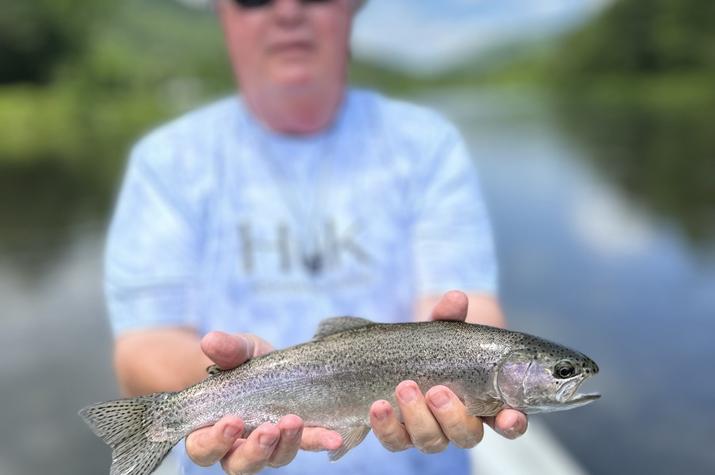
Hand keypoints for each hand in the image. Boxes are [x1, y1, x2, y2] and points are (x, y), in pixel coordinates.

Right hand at [185, 332, 341, 473]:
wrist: (272, 362)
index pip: (202, 447)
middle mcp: (238, 446)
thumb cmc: (244, 362)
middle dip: (253, 450)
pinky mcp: (297, 438)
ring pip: (273, 459)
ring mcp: (270, 446)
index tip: (232, 422)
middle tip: (267, 430)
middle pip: (238, 463)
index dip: (214, 441)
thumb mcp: (238, 352)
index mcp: (211, 428)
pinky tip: (333, 436)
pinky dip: (320, 440)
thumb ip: (227, 349)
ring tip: (294, 421)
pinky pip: (308, 445)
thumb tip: (211, 340)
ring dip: (285, 445)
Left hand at [369, 290, 528, 452]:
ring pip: (432, 442)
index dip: (511, 423)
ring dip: (418, 418)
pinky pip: (395, 442)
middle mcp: (459, 424)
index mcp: (484, 402)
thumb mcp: (443, 329)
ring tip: (404, 387)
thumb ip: (450, 316)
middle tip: (438, 392)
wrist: (398, 355)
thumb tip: (455, 298)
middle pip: (467, 436)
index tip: (509, 415)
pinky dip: (386, 428)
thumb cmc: (435, 347)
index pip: (508, 423)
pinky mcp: (400, 435)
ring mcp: (430, 432)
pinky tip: (378, 407)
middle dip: (453, 417)